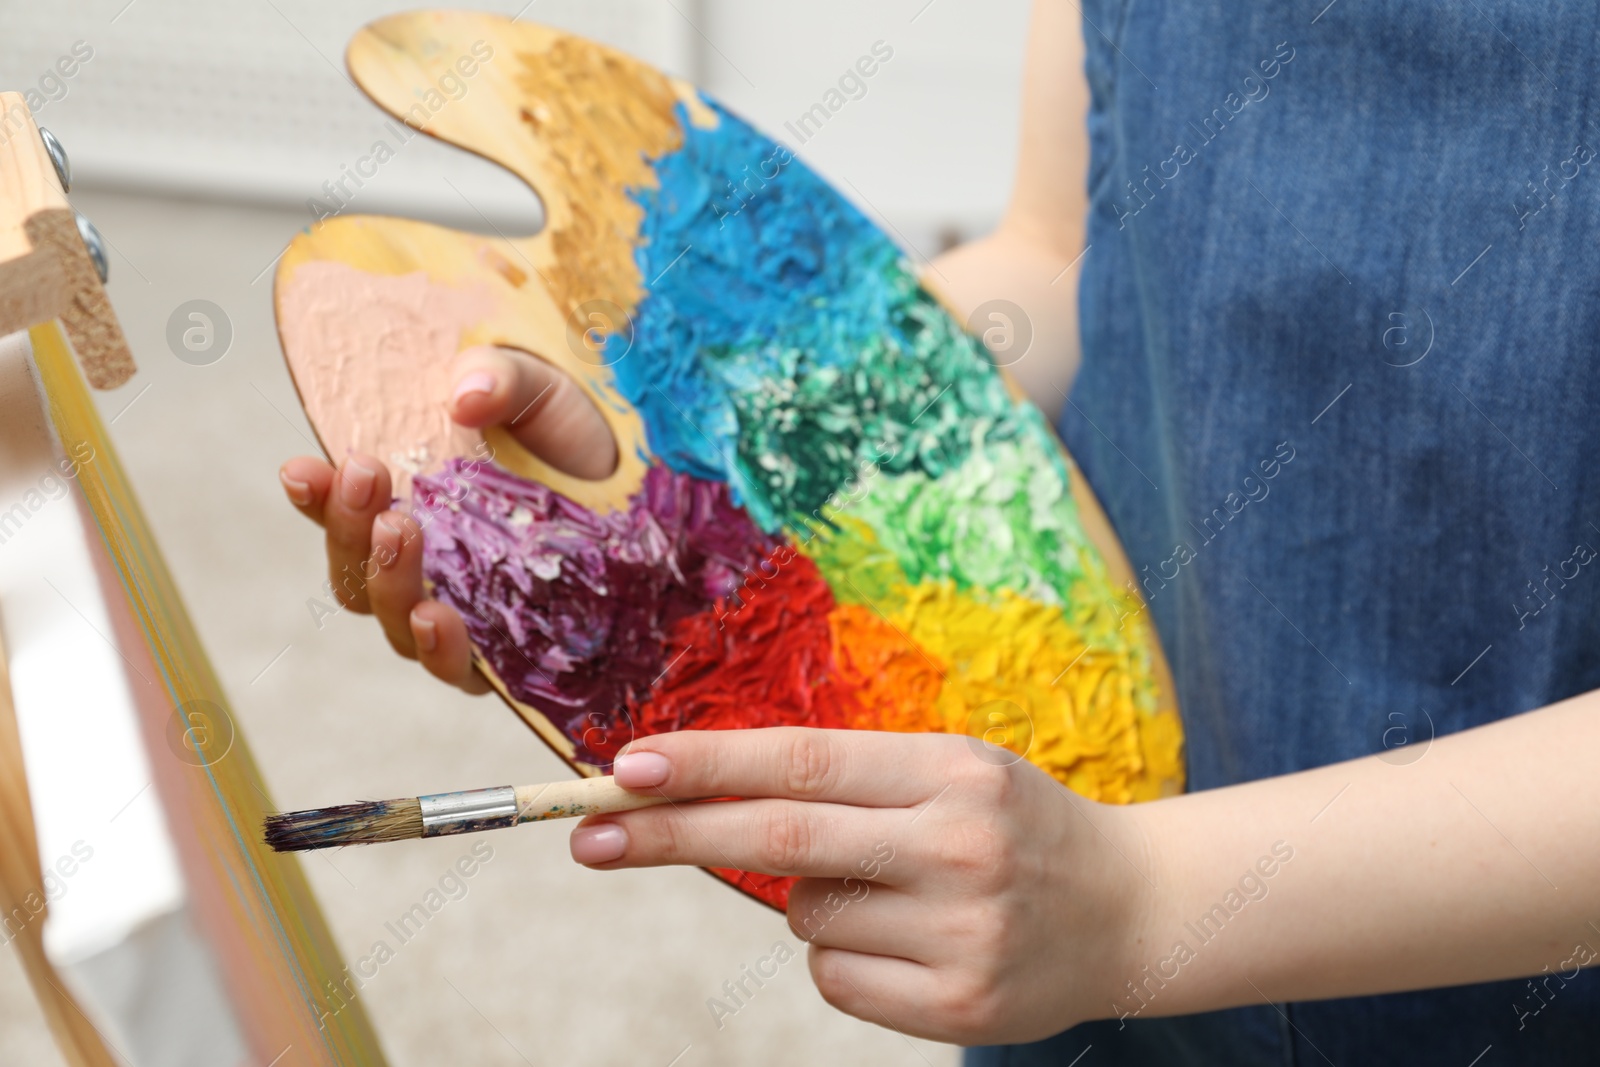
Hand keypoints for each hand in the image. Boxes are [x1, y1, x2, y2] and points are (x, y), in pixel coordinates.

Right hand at [277, 344, 615, 692]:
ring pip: (394, 623)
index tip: (302, 468)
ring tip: (400, 531)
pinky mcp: (508, 658)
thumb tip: (465, 395)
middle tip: (367, 474)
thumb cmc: (577, 438)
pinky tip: (437, 616)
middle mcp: (424, 570)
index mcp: (409, 504)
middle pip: (355, 575)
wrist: (646, 491)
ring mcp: (462, 618)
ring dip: (388, 582)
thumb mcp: (542, 389)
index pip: (340, 512)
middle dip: (350, 526)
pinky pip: (462, 668)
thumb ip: (500, 379)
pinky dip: (441, 648)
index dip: (313, 496)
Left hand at [568, 727, 1153, 1044]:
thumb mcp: (949, 773)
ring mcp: (962, 933)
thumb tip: (705, 801)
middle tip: (587, 836)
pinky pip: (835, 979)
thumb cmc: (1013, 825)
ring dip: (812, 902)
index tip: (627, 766)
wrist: (1132, 910)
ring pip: (805, 917)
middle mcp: (958, 847)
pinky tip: (911, 944)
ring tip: (898, 891)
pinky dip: (843, 958)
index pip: (804, 759)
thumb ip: (848, 783)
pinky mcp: (959, 1008)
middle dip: (672, 834)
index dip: (709, 762)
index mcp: (952, 772)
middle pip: (780, 836)